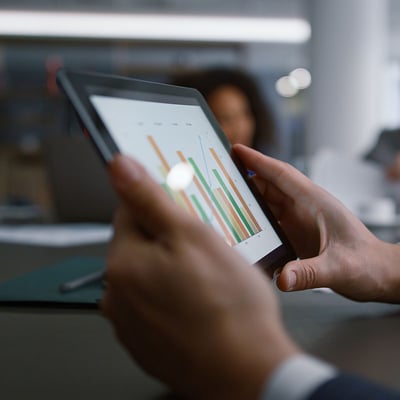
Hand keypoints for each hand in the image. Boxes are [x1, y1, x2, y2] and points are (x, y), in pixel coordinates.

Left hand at [101, 155, 298, 399]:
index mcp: (123, 263)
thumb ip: (148, 198)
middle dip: (168, 239)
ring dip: (172, 268)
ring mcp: (130, 322)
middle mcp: (117, 295)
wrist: (246, 373)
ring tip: (207, 280)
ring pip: (149, 274)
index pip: (129, 212)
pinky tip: (200, 303)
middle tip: (204, 248)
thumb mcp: (191, 235)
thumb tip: (118, 165)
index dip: (160, 205)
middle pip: (139, 245)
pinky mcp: (146, 341)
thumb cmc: (228, 305)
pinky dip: (173, 296)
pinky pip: (155, 303)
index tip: (183, 210)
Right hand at [234, 144, 399, 302]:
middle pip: (268, 187)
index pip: (282, 175)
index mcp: (315, 202)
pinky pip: (268, 223)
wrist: (378, 274)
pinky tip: (240, 230)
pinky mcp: (294, 235)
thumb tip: (281, 278)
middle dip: (244, 181)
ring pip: (266, 204)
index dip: (258, 161)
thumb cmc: (367, 264)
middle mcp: (304, 207)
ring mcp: (298, 221)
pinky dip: (253, 223)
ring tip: (223, 202)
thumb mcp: (340, 268)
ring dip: (246, 203)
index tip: (236, 150)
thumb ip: (310, 273)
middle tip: (219, 177)